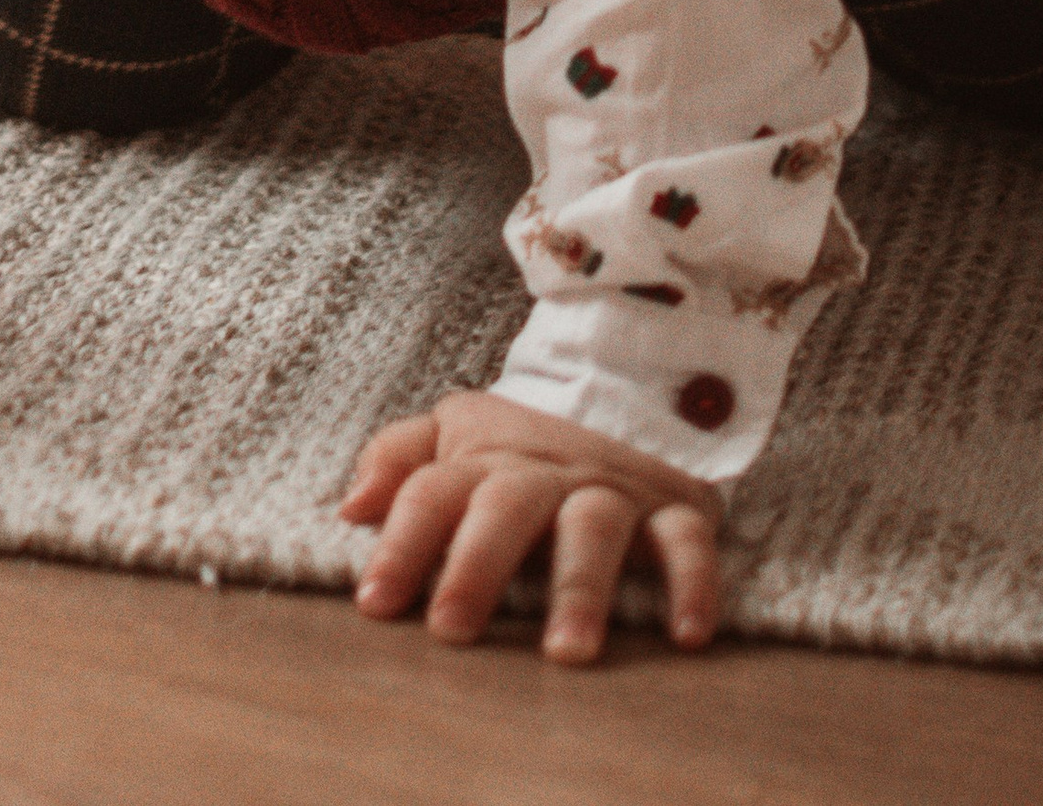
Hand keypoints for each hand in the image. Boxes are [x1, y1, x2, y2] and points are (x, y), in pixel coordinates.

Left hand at [340, 389, 721, 663]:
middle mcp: (544, 473)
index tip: (373, 603)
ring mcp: (611, 489)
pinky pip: (687, 542)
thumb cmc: (520, 444)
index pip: (431, 493)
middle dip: (476, 567)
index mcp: (484, 459)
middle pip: (505, 509)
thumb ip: (397, 460)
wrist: (626, 390)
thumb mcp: (453, 433)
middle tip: (451, 630)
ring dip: (579, 588)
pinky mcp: (674, 507)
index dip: (400, 544)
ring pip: (593, 529)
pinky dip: (692, 583)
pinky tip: (686, 635)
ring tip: (566, 652)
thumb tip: (350, 507)